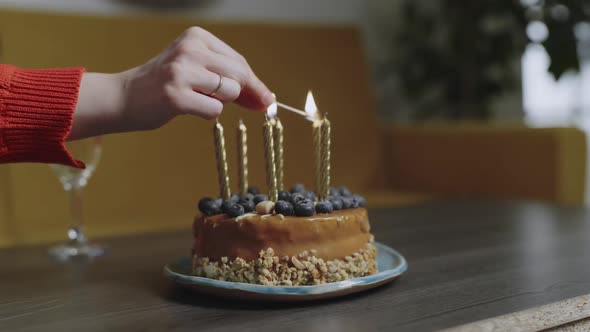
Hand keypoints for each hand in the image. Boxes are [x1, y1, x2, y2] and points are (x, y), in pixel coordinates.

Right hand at [69, 27, 272, 138]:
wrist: (124, 97)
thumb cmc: (165, 85)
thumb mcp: (195, 68)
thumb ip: (228, 78)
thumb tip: (267, 99)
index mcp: (196, 37)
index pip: (239, 61)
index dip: (254, 84)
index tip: (265, 99)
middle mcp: (189, 49)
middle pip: (239, 75)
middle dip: (242, 94)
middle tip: (229, 103)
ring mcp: (181, 72)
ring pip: (229, 92)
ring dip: (219, 103)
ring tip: (194, 98)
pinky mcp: (175, 95)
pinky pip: (214, 111)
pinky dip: (207, 114)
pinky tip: (187, 108)